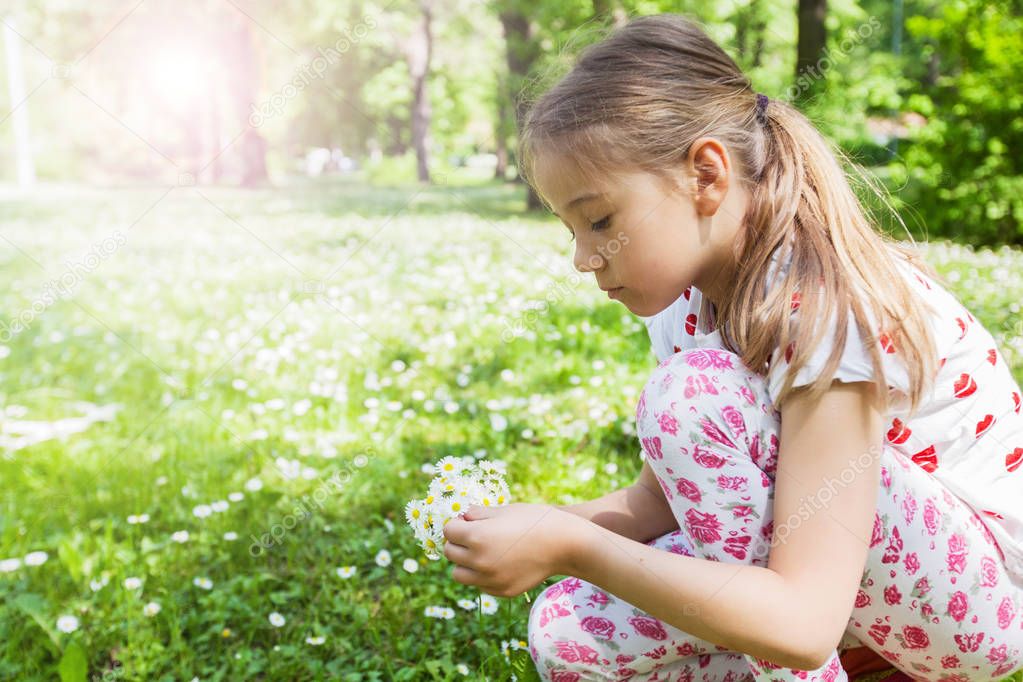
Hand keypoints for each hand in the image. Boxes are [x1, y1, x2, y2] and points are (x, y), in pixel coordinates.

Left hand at [442, 502, 577, 597]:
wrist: (564, 544)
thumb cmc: (535, 520)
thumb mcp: (504, 510)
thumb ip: (478, 514)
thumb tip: (462, 517)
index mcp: (476, 537)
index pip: (448, 531)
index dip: (456, 523)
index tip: (467, 521)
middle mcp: (479, 561)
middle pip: (450, 553)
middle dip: (458, 542)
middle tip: (473, 535)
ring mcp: (490, 579)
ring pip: (459, 574)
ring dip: (465, 562)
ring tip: (482, 552)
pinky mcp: (502, 591)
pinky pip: (480, 585)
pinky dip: (483, 575)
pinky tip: (499, 563)